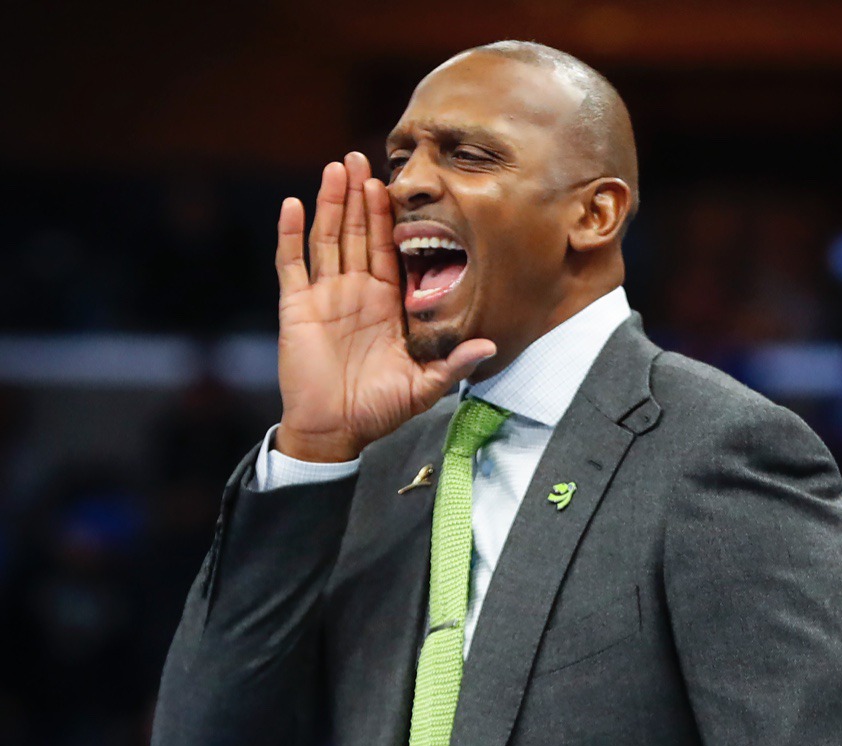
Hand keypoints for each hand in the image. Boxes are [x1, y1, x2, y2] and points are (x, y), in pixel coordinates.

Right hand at [274, 152, 495, 460]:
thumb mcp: (424, 388)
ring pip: (327, 238)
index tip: (393, 186)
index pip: (390, 250)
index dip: (390, 218)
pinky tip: (294, 204)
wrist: (335, 430)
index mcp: (387, 305)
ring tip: (336, 168)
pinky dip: (290, 234)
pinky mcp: (297, 306)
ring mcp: (325, 296)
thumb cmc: (378, 411)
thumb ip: (454, 364)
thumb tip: (490, 346)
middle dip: (360, 196)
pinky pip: (292, 264)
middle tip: (362, 158)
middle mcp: (356, 293)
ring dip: (330, 203)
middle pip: (357, 233)